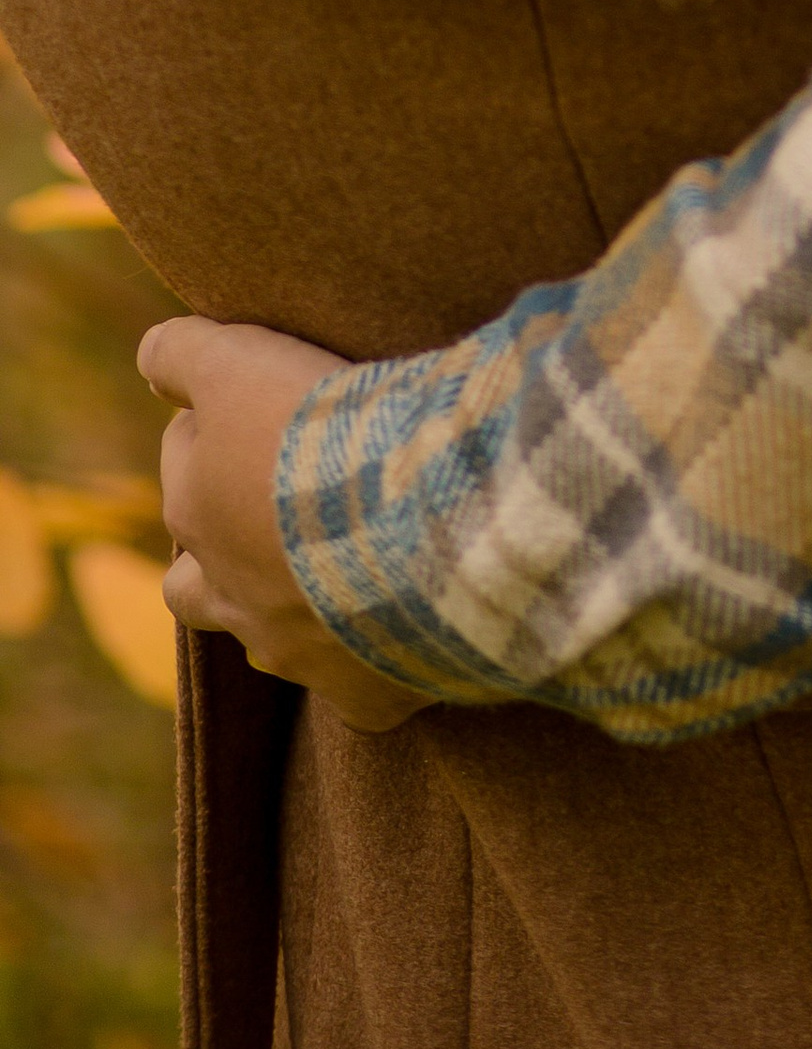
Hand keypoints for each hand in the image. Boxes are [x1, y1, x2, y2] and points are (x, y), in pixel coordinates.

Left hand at [139, 314, 428, 731]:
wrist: (423, 522)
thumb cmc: (330, 432)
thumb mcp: (240, 361)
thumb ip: (181, 354)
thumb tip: (150, 356)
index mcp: (196, 512)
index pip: (184, 455)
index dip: (222, 416)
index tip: (268, 392)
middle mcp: (230, 595)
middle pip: (192, 583)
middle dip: (224, 541)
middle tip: (284, 495)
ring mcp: (294, 652)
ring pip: (270, 642)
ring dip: (293, 607)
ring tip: (345, 567)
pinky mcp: (364, 694)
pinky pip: (364, 692)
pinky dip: (380, 665)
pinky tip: (412, 629)